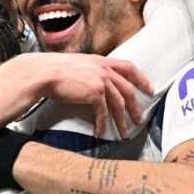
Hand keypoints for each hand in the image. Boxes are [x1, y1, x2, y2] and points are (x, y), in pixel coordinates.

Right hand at [23, 53, 152, 137]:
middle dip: (135, 107)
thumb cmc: (55, 70)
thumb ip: (91, 71)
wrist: (44, 73)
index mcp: (101, 60)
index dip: (141, 78)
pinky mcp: (95, 93)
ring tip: (123, 132)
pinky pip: (103, 112)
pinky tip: (101, 132)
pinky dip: (103, 124)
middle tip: (138, 119)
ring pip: (118, 103)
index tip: (149, 88)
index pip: (128, 67)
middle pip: (127, 89)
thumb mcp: (78, 65)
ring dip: (122, 120)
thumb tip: (94, 84)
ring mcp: (101, 80)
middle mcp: (104, 69)